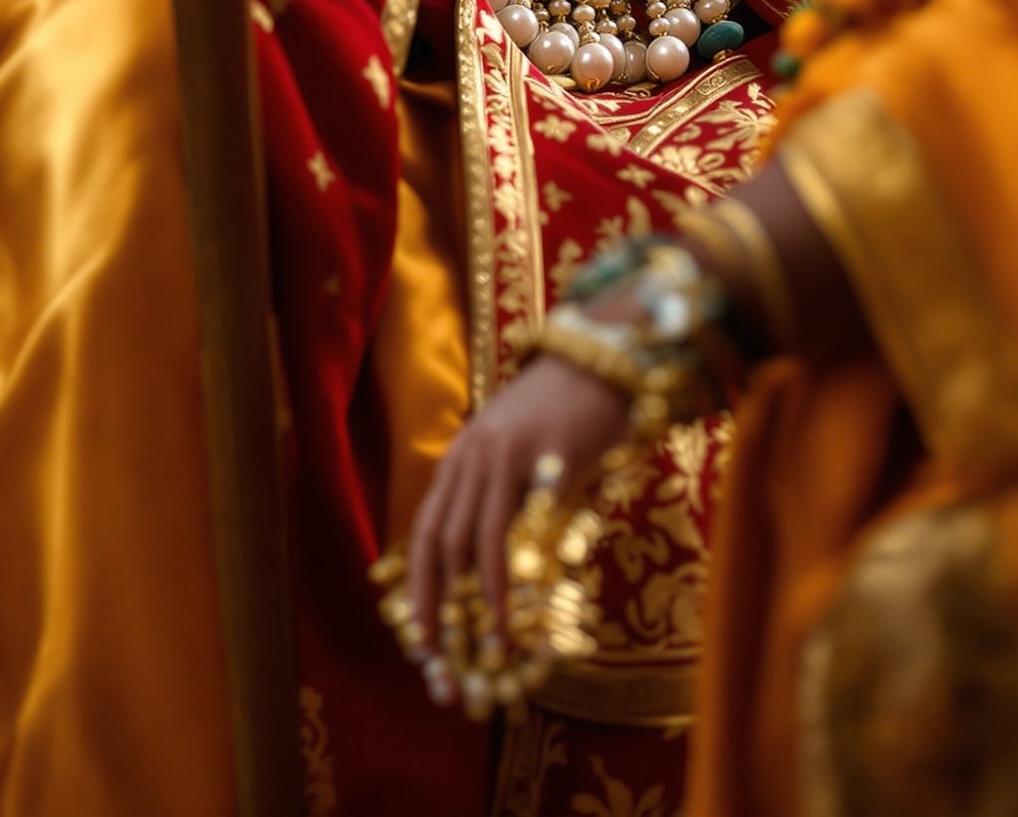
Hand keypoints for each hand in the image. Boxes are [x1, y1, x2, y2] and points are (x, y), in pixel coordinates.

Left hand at [408, 357, 626, 647]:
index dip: (418, 587)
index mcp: (461, 457)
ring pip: (479, 538)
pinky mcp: (548, 455)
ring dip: (484, 599)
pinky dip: (520, 572)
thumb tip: (485, 573)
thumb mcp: (512, 452)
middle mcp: (474, 455)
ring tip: (493, 643)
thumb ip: (494, 498)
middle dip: (440, 604)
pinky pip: (527, 524)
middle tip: (447, 656)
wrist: (600, 361)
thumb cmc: (559, 412)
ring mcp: (508, 453)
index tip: (419, 638)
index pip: (423, 530)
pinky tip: (527, 604)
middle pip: (442, 540)